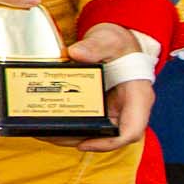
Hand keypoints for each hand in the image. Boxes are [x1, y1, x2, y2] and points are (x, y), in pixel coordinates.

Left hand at [63, 20, 155, 153]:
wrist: (117, 42)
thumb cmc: (120, 43)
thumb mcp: (109, 40)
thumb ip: (95, 46)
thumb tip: (76, 53)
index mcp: (138, 97)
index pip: (131, 131)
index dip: (109, 143)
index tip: (84, 143)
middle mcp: (128, 108)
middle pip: (109, 136)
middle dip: (80, 139)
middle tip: (52, 135)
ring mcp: (114, 109)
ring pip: (96, 131)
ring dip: (72, 135)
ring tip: (45, 132)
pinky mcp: (101, 107)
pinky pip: (88, 121)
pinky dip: (71, 124)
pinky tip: (50, 122)